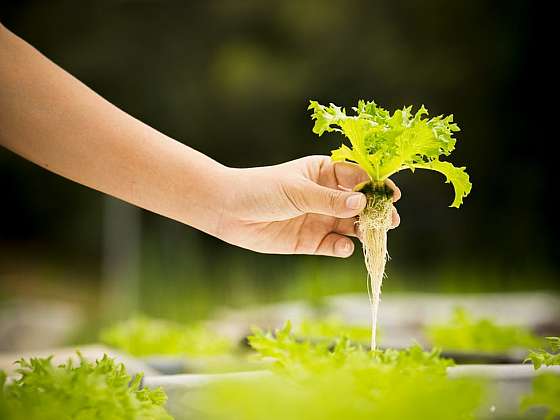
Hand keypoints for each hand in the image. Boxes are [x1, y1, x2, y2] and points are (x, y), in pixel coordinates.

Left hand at [216, 156, 399, 256]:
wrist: (228, 210)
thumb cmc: (261, 189)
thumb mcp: (298, 191)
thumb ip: (329, 199)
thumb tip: (363, 202)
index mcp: (325, 173)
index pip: (358, 177)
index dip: (376, 186)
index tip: (391, 195)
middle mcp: (326, 196)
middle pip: (359, 205)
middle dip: (375, 212)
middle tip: (391, 221)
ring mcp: (319, 218)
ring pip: (350, 226)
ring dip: (363, 232)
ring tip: (373, 236)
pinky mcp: (310, 241)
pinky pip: (334, 245)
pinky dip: (342, 247)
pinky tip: (343, 246)